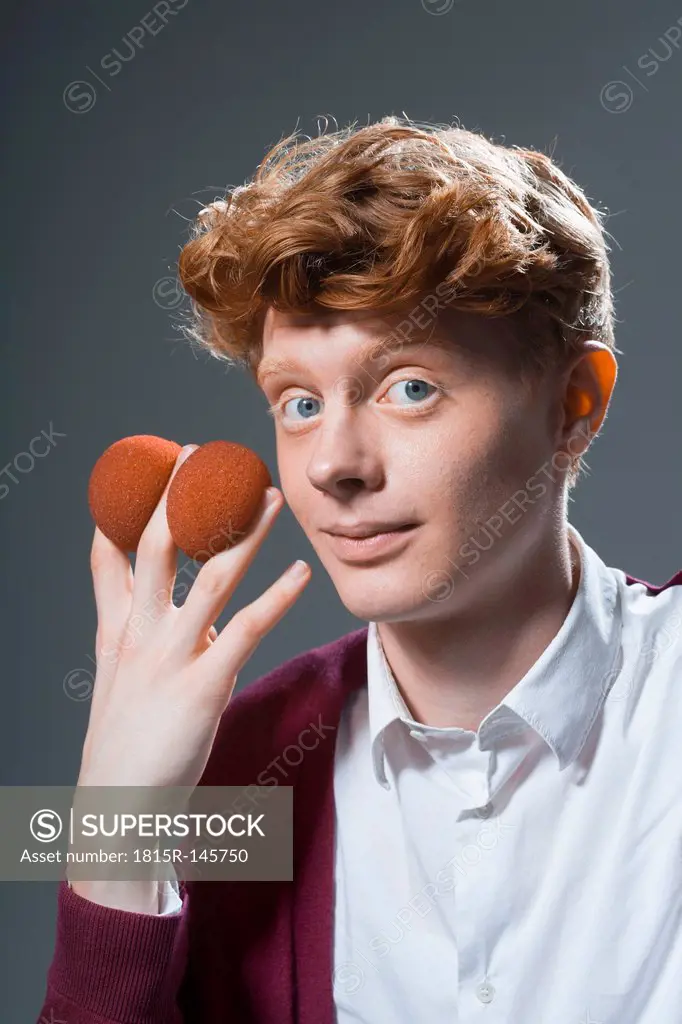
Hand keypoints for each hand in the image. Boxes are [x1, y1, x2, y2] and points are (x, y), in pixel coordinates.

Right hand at [77, 444, 310, 791]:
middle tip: (200, 453)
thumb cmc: (126, 741)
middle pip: (157, 546)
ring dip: (245, 532)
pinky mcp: (203, 685)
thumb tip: (195, 616)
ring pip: (211, 577)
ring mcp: (170, 657)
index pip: (110, 556)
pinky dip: (278, 597)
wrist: (117, 807)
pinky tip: (302, 573)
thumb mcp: (121, 679)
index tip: (141, 468)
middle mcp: (140, 633)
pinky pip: (247, 629)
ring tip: (272, 497)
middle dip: (177, 495)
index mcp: (118, 631)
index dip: (122, 509)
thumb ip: (149, 636)